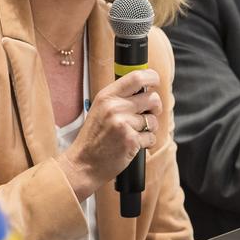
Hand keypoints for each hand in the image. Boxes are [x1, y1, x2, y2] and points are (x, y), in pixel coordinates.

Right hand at [58, 69, 160, 200]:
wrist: (84, 163)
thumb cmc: (94, 137)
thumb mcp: (100, 109)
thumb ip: (119, 97)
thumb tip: (145, 88)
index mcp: (107, 96)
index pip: (137, 77)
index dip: (152, 78)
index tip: (155, 82)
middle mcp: (115, 107)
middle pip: (152, 98)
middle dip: (155, 108)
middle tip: (146, 115)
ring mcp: (123, 124)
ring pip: (153, 120)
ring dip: (149, 128)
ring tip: (134, 133)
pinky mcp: (131, 140)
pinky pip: (151, 137)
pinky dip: (146, 143)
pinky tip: (132, 144)